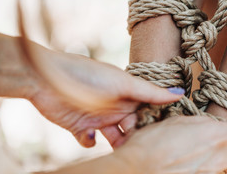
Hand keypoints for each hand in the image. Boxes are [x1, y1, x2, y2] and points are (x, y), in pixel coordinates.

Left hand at [0, 31, 183, 146]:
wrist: (46, 79)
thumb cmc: (88, 75)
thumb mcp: (123, 83)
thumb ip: (150, 92)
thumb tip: (179, 93)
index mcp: (128, 95)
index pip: (147, 112)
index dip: (154, 123)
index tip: (163, 137)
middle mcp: (115, 107)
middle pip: (132, 129)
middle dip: (136, 138)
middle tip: (142, 150)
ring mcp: (98, 118)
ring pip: (114, 139)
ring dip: (117, 145)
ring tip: (119, 150)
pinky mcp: (80, 127)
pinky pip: (91, 142)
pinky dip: (91, 142)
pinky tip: (89, 135)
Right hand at [115, 116, 226, 173]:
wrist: (136, 169)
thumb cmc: (152, 142)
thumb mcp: (179, 121)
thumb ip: (206, 122)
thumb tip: (220, 125)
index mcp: (214, 136)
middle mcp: (219, 159)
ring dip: (225, 159)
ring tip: (203, 151)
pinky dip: (209, 167)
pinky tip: (193, 162)